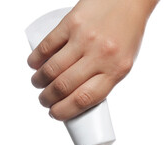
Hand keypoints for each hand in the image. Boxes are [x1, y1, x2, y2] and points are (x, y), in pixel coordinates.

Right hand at [27, 0, 157, 119]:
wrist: (129, 1)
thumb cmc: (127, 34)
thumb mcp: (123, 62)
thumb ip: (104, 79)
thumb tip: (79, 96)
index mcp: (117, 70)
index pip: (86, 99)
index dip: (65, 111)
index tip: (56, 114)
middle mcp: (100, 56)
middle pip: (65, 86)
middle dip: (48, 99)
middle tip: (45, 100)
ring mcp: (84, 38)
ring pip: (52, 68)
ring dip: (39, 81)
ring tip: (38, 84)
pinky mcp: (71, 22)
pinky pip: (48, 45)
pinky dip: (36, 59)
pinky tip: (34, 64)